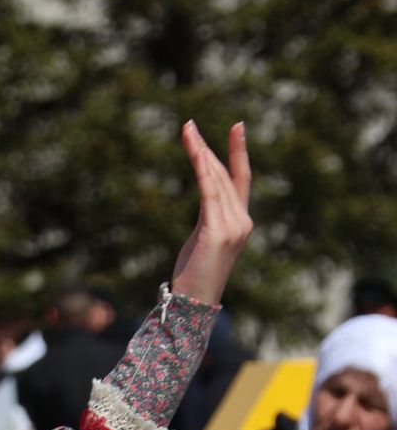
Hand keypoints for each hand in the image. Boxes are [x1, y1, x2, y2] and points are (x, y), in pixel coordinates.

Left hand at [170, 120, 252, 307]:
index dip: (239, 152)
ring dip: (199, 152)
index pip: (241, 179)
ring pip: (216, 179)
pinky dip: (203, 170)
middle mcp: (242, 220)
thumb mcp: (203, 240)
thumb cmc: (194, 276)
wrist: (194, 304)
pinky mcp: (218, 231)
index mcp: (241, 221)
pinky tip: (196, 152)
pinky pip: (209, 192)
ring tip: (187, 131)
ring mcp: (233, 225)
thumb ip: (208, 218)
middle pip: (224, 175)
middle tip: (189, 125)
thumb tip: (205, 205)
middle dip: (206, 148)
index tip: (236, 126)